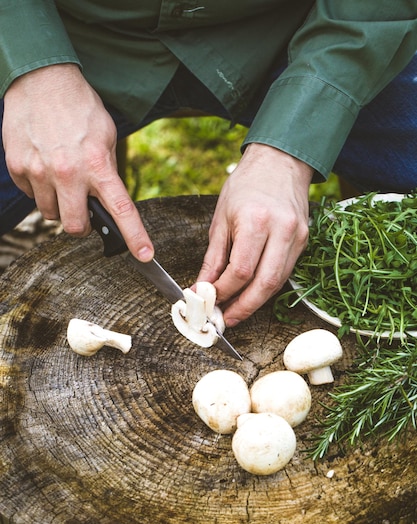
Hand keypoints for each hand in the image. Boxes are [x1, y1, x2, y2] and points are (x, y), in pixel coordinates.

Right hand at [2, 64, 153, 261]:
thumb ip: (108, 170)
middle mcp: (68, 173)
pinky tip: (44, 165)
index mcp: (97, 165)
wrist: (41, 79)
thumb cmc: (79, 107)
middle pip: (75, 227)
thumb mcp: (106, 136)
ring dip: (59, 205)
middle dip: (81, 225)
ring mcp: (40, 172)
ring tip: (62, 178)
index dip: (134, 236)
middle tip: (84, 209)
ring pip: (51, 215)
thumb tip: (107, 199)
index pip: (120, 209)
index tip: (144, 255)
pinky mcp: (18, 168)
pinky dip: (40, 189)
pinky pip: (32, 196)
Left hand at [197, 144, 312, 325]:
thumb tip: (202, 287)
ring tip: (236, 311)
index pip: (241, 271)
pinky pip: (285, 273)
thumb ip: (213, 258)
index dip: (224, 292)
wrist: (280, 161)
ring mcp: (298, 236)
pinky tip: (253, 292)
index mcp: (256, 221)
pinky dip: (268, 286)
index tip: (210, 301)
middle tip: (226, 320)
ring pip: (278, 283)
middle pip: (265, 284)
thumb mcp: (221, 219)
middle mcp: (282, 230)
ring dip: (256, 302)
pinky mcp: (305, 241)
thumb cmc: (246, 185)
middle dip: (244, 308)